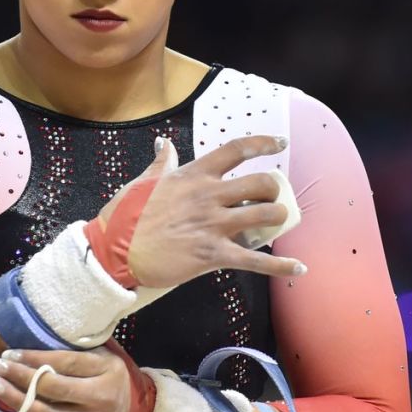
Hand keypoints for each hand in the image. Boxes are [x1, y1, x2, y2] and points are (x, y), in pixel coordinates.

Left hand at [0, 347, 131, 411]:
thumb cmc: (110, 379)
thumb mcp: (104, 358)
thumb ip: (77, 351)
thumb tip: (33, 338)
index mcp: (107, 370)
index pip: (66, 362)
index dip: (35, 357)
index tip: (10, 352)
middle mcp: (101, 399)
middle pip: (53, 388)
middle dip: (20, 376)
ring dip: (15, 400)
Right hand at [95, 135, 303, 288]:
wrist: (114, 253)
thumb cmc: (125, 216)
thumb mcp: (143, 182)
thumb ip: (162, 163)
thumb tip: (166, 144)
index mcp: (194, 175)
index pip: (236, 150)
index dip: (263, 143)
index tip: (280, 143)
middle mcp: (209, 196)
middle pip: (261, 183)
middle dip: (274, 189)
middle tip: (271, 198)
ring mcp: (214, 225)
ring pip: (266, 215)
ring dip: (278, 218)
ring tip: (276, 223)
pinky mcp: (213, 255)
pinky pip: (256, 260)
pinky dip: (280, 265)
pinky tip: (297, 268)